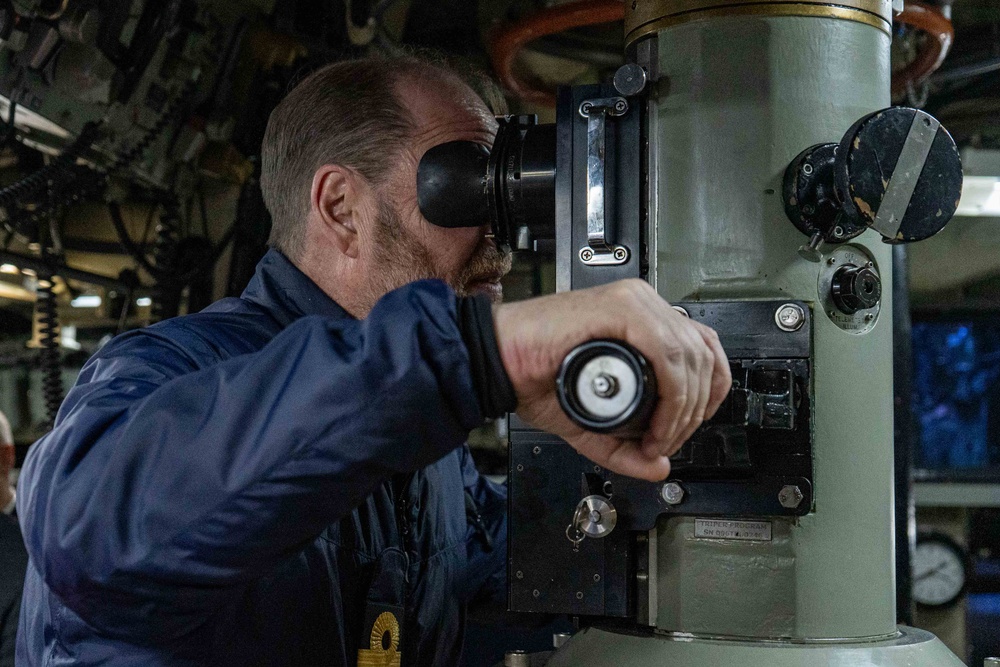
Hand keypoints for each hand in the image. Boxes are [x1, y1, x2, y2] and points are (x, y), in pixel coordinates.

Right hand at [493, 279, 730, 481]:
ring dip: (683, 409)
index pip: (703, 348)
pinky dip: (670, 394)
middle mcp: (642, 305)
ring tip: (657, 439)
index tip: (690, 426)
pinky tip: (655, 422)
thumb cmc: (535, 376)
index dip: (708, 393)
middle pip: (702, 355)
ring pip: (689, 354)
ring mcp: (632, 303)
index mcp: (643, 320)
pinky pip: (666, 351)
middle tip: (666, 442)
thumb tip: (661, 466)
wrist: (498, 364)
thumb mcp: (592, 422)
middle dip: (694, 411)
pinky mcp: (618, 308)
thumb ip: (626, 447)